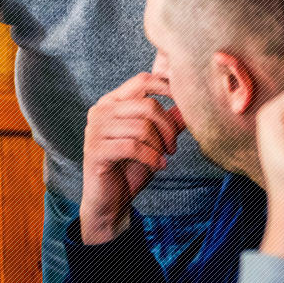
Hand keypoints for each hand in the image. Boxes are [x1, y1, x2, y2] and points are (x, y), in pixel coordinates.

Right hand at [80, 72, 183, 244]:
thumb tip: (188, 106)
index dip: (166, 87)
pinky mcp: (95, 150)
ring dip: (159, 146)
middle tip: (173, 148)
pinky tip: (158, 166)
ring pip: (142, 127)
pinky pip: (132, 146)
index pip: (142, 81)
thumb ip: (167, 123)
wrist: (109, 202)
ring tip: (162, 158)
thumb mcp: (153, 142)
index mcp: (112, 102)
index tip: (183, 101)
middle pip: (147, 105)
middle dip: (168, 128)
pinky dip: (151, 157)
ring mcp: (95, 130)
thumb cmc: (129, 169)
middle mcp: (100, 111)